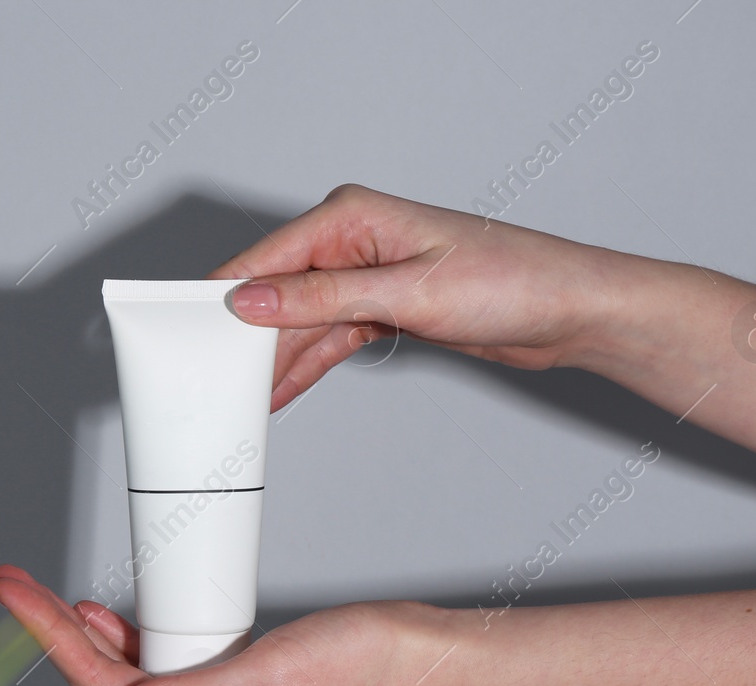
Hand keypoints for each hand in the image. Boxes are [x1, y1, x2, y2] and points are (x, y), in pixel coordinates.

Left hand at [0, 565, 458, 685]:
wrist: (415, 657)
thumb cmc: (357, 665)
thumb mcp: (265, 676)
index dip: (49, 634)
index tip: (14, 590)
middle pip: (105, 683)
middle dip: (54, 632)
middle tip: (15, 583)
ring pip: (130, 677)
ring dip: (86, 638)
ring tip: (49, 598)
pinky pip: (163, 669)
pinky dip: (131, 641)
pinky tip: (116, 619)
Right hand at [208, 183, 638, 410]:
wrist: (569, 312)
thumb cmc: (512, 281)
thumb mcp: (407, 292)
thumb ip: (323, 298)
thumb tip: (254, 299)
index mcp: (353, 216)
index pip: (267, 257)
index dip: (224, 294)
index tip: (186, 326)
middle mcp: (355, 241)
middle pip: (278, 293)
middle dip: (247, 337)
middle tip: (211, 378)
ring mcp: (368, 275)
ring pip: (301, 323)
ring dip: (275, 360)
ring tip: (240, 399)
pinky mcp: (384, 308)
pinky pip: (329, 339)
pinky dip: (307, 367)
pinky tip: (280, 392)